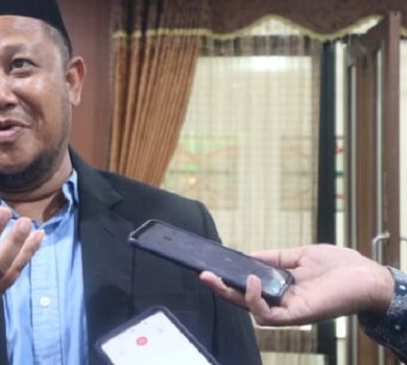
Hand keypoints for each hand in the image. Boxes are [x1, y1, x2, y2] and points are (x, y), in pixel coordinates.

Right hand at [200, 244, 394, 325]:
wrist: (367, 275)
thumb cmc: (340, 265)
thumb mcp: (299, 255)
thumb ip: (274, 257)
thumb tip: (249, 255)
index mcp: (280, 288)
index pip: (248, 287)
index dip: (228, 279)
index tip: (211, 266)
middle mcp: (281, 302)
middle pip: (243, 300)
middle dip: (220, 289)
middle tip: (202, 275)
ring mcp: (289, 310)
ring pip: (251, 310)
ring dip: (232, 295)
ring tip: (219, 277)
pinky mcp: (297, 315)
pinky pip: (268, 315)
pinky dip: (255, 299)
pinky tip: (252, 281)